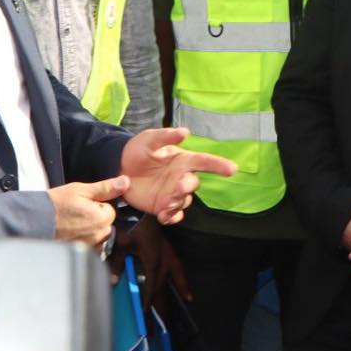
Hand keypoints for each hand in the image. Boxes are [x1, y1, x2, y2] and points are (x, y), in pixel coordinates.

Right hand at [48, 176, 124, 246]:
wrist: (33, 220)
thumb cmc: (54, 204)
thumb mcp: (81, 189)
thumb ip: (106, 188)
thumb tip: (125, 183)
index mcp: (101, 219)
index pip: (110, 210)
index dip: (98, 204)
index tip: (84, 203)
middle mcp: (97, 236)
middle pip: (106, 224)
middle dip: (95, 217)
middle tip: (77, 212)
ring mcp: (89, 246)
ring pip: (98, 234)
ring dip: (90, 229)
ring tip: (73, 222)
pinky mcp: (80, 251)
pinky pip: (90, 245)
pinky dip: (83, 238)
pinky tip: (71, 232)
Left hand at [109, 216, 189, 314]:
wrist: (140, 206)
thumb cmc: (129, 224)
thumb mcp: (120, 244)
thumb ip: (117, 263)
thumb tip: (113, 282)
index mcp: (152, 260)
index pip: (150, 287)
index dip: (148, 303)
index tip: (146, 316)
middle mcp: (163, 259)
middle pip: (164, 286)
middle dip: (162, 306)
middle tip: (162, 323)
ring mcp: (167, 253)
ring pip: (175, 275)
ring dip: (181, 288)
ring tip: (189, 299)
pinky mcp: (167, 248)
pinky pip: (177, 265)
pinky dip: (181, 275)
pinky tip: (183, 279)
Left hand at [120, 126, 235, 224]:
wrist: (119, 169)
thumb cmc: (137, 151)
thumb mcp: (148, 139)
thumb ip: (166, 136)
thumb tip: (185, 132)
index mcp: (182, 160)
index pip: (204, 162)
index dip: (219, 165)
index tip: (231, 169)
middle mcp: (181, 177)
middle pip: (193, 184)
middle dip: (188, 186)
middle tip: (179, 186)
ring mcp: (172, 193)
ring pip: (184, 201)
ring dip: (177, 203)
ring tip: (165, 203)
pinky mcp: (162, 206)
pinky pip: (173, 215)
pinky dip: (171, 217)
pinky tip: (163, 217)